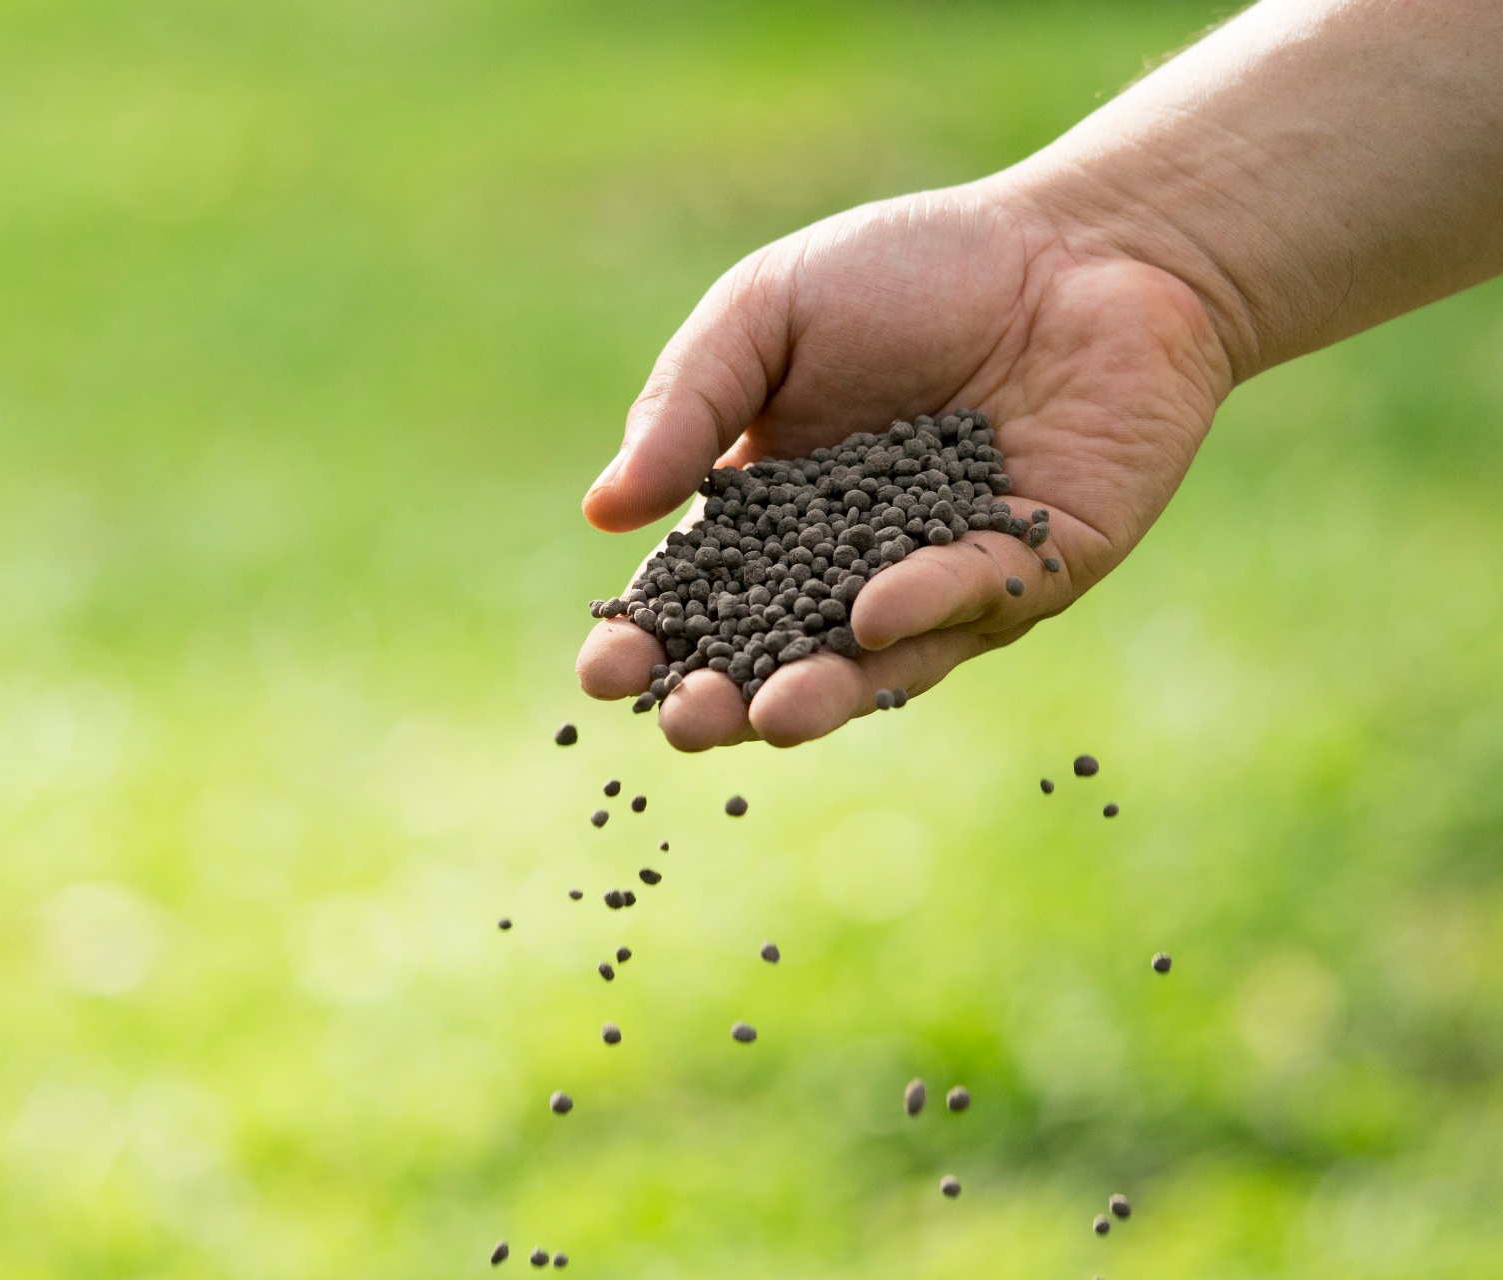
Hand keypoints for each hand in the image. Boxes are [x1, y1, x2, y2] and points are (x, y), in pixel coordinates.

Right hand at [575, 181, 1232, 749]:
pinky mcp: (1033, 571)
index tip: (603, 673)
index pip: (697, 595)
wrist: (1082, 241)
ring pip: (870, 660)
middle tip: (685, 720)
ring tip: (765, 717)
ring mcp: (941, 578)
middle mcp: (851, 563)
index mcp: (774, 510)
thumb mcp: (766, 312)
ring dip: (817, 693)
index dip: (649, 638)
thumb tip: (602, 512)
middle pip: (773, 652)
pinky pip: (968, 600)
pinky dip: (920, 608)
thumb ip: (686, 405)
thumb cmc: (913, 270)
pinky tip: (870, 614)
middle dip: (724, 695)